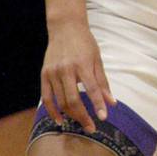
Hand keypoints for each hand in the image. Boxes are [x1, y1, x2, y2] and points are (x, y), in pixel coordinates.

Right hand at [40, 16, 115, 132]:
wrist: (65, 28)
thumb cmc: (84, 43)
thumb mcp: (97, 59)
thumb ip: (103, 82)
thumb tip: (112, 102)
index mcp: (82, 64)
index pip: (91, 89)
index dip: (98, 104)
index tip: (103, 118)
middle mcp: (66, 69)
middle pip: (74, 99)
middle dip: (83, 116)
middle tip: (92, 128)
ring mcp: (53, 72)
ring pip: (61, 101)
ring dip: (71, 115)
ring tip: (81, 123)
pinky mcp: (44, 74)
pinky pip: (47, 98)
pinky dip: (52, 111)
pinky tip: (60, 120)